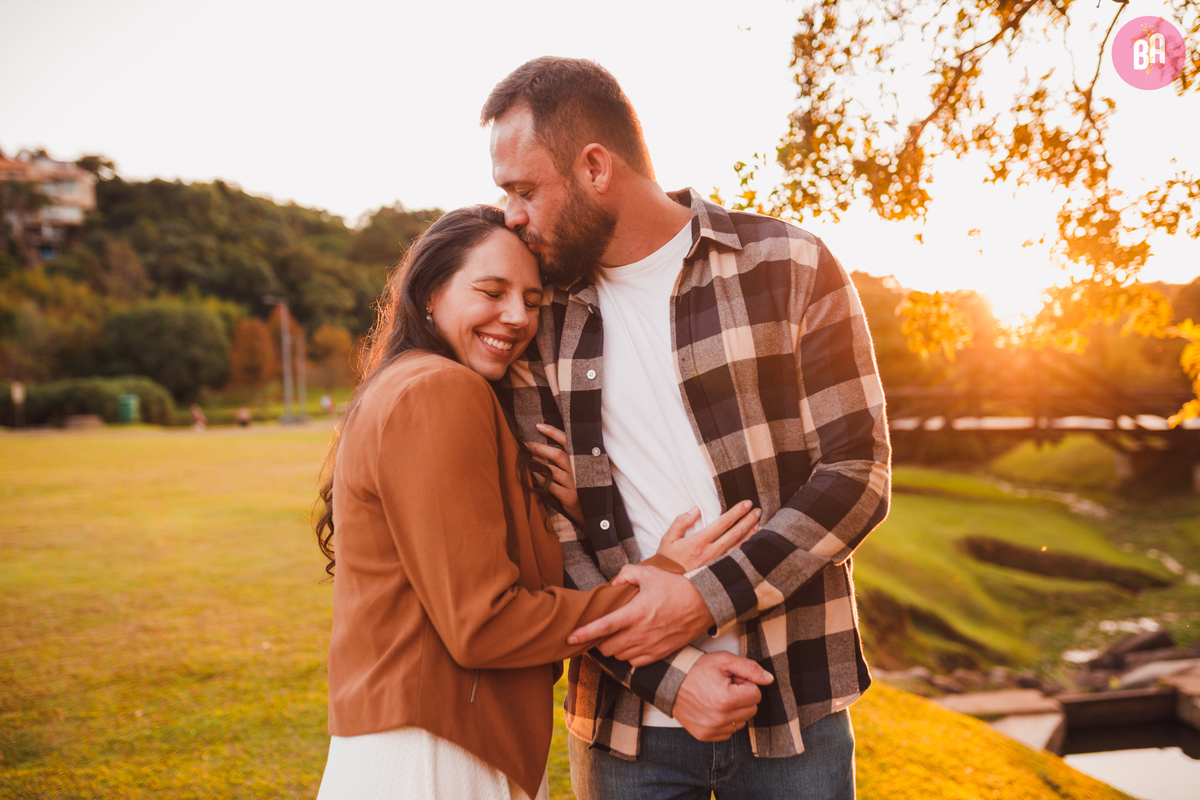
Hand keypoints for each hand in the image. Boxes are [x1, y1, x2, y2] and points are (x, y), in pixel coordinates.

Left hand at [528, 423, 581, 524]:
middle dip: (540, 448)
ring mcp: (575, 484)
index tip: (538, 426)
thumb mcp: (580, 469)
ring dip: (537, 464)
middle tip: (526, 444)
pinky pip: (551, 487)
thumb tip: (549, 443)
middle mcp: (579, 470)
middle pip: (557, 455)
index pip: (567, 442)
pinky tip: (532, 476)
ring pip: (552, 471)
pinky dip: (540, 480)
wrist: (593, 511)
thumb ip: (569, 457)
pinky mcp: (570, 497)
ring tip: (526, 459)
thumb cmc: (583, 486)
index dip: (553, 432)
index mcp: (582, 460)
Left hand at [567, 565, 714, 665]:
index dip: (583, 633)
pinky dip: (628, 657)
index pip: (602, 627)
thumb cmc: (676, 587)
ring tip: (615, 637)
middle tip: (599, 632)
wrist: (704, 604)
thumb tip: (613, 583)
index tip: (569, 638)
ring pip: (619, 657)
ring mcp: (650, 646)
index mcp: (635, 613)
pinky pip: (635, 663)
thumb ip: (626, 574)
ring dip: (613, 649)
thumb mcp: (649, 574)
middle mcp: (640, 633)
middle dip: (598, 641)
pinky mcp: (659, 654)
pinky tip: (631, 645)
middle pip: (607, 648)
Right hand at [655, 501, 760, 571]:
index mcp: (699, 541)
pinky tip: (752, 544)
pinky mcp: (719, 572)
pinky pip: (736, 559)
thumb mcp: (668, 539)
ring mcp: (717, 563)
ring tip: (759, 523)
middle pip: (735, 533)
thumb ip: (681, 522)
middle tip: (758, 510)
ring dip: (750, 534)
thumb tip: (696, 509)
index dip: (737, 512)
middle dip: (748, 520)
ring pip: (739, 546)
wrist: (668, 586)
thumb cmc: (667, 562)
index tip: (747, 503)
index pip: (723, 523)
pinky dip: (746, 550)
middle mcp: (711, 552)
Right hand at [671, 652, 773, 740]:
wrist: (670, 682)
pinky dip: (725, 721)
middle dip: (742, 697)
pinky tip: (713, 708)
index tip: (733, 680)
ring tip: (718, 697)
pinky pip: (728, 732)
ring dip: (735, 710)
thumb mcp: (724, 660)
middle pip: (751, 710)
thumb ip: (750, 668)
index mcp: (727, 699)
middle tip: (725, 687)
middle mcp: (720, 718)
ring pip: (741, 722)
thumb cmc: (696, 669)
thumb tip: (769, 679)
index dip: (746, 684)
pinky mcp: (705, 735)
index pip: (756, 695)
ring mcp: (712, 729)